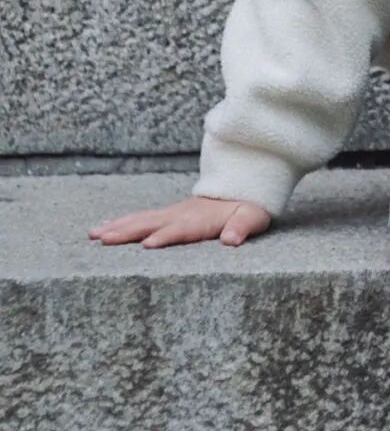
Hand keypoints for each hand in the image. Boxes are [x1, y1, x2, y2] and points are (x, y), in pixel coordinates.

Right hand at [88, 194, 270, 248]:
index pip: (182, 229)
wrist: (241, 186)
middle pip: (153, 223)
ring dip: (118, 226)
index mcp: (202, 218)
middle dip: (129, 231)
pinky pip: (141, 217)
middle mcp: (182, 214)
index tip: (147, 244)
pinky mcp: (167, 214)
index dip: (166, 236)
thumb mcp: (252, 216)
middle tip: (104, 238)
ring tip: (95, 234)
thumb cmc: (248, 208)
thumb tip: (232, 239)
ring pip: (142, 219)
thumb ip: (242, 227)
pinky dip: (121, 221)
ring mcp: (172, 212)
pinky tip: (104, 227)